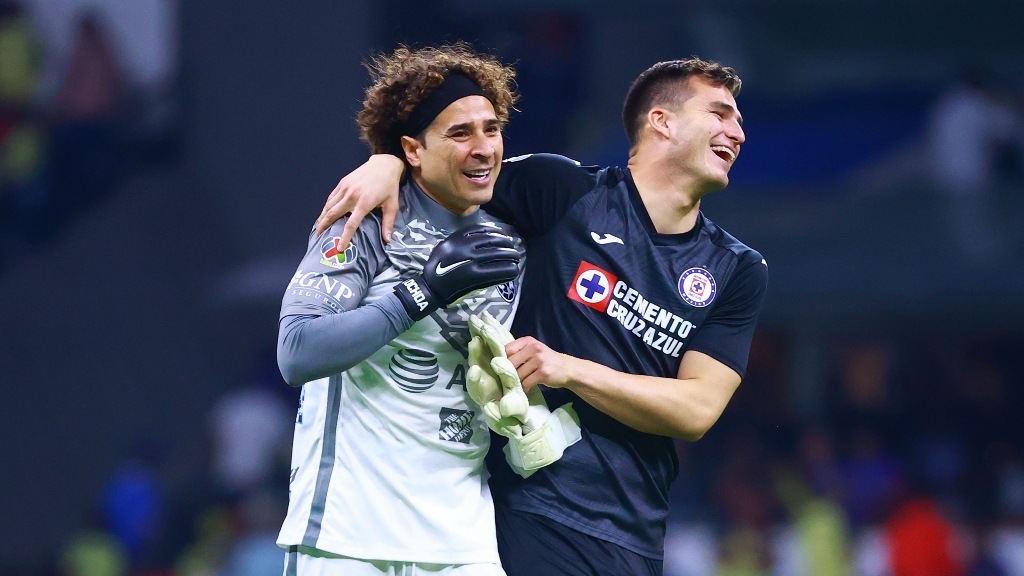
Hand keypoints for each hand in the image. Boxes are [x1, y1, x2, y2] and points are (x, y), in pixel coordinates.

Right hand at [315, 154, 405, 247]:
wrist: (384, 165)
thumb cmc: (389, 187)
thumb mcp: (392, 205)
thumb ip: (388, 223)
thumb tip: (387, 240)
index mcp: (364, 202)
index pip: (351, 224)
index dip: (344, 237)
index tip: (339, 247)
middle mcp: (352, 195)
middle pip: (333, 214)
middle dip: (324, 226)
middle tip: (320, 237)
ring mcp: (345, 188)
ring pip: (329, 205)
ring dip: (322, 217)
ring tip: (319, 227)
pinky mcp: (342, 183)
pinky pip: (331, 197)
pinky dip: (326, 206)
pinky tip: (324, 213)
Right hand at [394, 225, 518, 320]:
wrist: (431, 288)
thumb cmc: (438, 268)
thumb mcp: (445, 246)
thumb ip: (460, 240)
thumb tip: (485, 237)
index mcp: (456, 237)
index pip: (483, 229)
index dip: (497, 232)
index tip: (503, 235)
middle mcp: (464, 246)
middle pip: (493, 240)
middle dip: (507, 243)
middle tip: (513, 247)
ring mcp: (470, 261)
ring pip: (498, 254)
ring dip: (510, 255)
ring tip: (515, 257)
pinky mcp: (474, 276)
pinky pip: (496, 270)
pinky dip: (507, 270)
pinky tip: (513, 270)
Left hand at [466, 312, 581, 476]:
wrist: (568, 370)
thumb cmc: (548, 362)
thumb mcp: (534, 352)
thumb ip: (519, 353)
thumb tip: (497, 361)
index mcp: (528, 341)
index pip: (506, 350)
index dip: (500, 360)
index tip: (493, 368)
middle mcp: (533, 348)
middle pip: (510, 363)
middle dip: (506, 374)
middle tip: (502, 382)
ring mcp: (538, 360)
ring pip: (518, 374)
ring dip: (515, 383)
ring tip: (514, 388)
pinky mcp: (543, 372)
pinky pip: (527, 382)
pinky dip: (524, 388)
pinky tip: (524, 391)